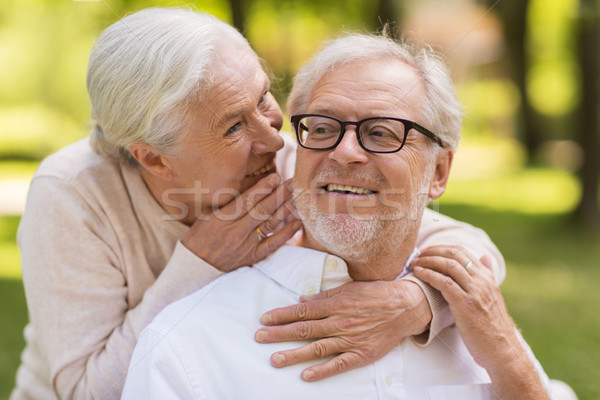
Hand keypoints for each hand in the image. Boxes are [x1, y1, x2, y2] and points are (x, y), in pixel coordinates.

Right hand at [182, 174, 300, 271]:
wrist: (195, 266)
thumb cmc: (200, 237)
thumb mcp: (208, 216)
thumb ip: (229, 204)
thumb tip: (251, 189)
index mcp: (221, 219)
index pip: (246, 201)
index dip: (262, 188)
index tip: (275, 177)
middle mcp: (235, 231)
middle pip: (261, 210)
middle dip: (278, 194)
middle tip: (292, 182)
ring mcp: (245, 245)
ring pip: (269, 224)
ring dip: (285, 209)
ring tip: (296, 197)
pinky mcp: (252, 257)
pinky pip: (272, 244)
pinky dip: (286, 233)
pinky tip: (297, 222)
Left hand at [255, 280, 431, 380]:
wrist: (405, 307)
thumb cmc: (376, 295)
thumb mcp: (349, 288)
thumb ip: (324, 296)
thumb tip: (302, 300)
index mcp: (335, 304)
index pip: (302, 311)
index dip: (282, 315)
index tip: (265, 319)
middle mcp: (339, 321)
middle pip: (304, 329)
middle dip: (279, 334)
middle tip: (259, 338)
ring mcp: (349, 339)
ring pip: (316, 347)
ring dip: (294, 354)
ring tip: (275, 359)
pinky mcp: (361, 354)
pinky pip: (339, 364)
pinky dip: (322, 370)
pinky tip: (306, 375)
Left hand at [414, 245, 550, 399]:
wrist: (502, 349)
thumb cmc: (493, 326)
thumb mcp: (493, 296)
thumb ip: (487, 275)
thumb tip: (484, 256)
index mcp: (487, 277)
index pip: (462, 252)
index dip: (442, 248)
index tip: (428, 251)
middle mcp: (482, 281)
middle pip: (454, 254)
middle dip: (432, 251)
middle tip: (418, 254)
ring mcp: (474, 291)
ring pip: (448, 265)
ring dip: (428, 261)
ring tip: (415, 263)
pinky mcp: (465, 303)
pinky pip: (444, 282)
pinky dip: (429, 274)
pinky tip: (419, 274)